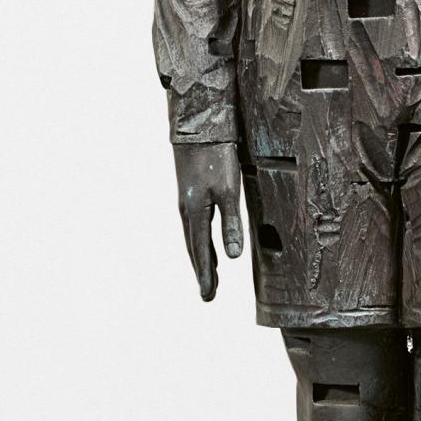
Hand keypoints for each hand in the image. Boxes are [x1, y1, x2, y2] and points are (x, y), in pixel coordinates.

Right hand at [174, 141, 243, 300]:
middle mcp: (187, 210)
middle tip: (208, 295)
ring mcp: (186, 200)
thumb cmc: (215, 156)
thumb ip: (231, 223)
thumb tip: (233, 256)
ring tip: (210, 276)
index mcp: (195, 212)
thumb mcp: (228, 189)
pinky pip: (194, 225)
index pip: (201, 251)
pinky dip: (200, 240)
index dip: (206, 275)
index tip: (208, 296)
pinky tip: (206, 241)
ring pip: (193, 237)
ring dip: (201, 257)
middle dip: (203, 272)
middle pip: (194, 248)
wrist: (197, 124)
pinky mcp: (190, 192)